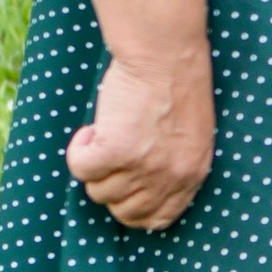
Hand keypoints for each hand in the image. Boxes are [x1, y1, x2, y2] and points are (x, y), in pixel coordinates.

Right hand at [66, 44, 214, 230]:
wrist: (165, 52)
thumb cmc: (175, 84)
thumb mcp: (189, 135)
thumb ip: (172, 165)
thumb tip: (137, 193)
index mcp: (193, 174)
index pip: (157, 219)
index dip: (132, 207)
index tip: (122, 186)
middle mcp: (170, 177)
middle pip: (122, 210)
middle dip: (110, 184)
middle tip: (111, 153)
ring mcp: (143, 167)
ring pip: (98, 190)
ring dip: (95, 162)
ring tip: (108, 130)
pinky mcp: (115, 151)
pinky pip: (80, 169)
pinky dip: (79, 149)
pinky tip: (92, 128)